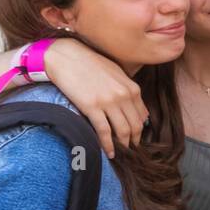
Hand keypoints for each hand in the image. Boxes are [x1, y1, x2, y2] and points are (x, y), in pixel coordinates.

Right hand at [45, 38, 148, 157]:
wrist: (66, 56)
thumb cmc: (90, 64)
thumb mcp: (116, 74)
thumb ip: (129, 92)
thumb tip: (141, 113)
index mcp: (132, 88)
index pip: (142, 116)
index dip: (140, 130)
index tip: (135, 138)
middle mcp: (124, 95)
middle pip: (136, 126)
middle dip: (134, 140)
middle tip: (130, 150)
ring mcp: (109, 101)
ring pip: (123, 131)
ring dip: (124, 145)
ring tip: (121, 153)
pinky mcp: (92, 107)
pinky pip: (104, 132)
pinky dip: (108, 145)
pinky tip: (109, 153)